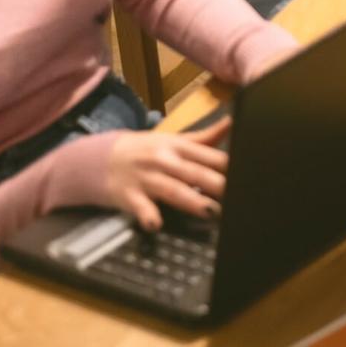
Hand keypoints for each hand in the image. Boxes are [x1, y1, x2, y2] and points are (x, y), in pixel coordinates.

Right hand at [101, 122, 230, 230]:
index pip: (208, 155)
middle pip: (194, 172)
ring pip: (172, 190)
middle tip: (237, 196)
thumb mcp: (173, 140)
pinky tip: (156, 224)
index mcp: (177, 146)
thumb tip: (233, 122)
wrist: (98, 157)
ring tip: (211, 211)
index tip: (248, 175)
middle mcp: (163, 160)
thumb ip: (204, 137)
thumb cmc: (144, 150)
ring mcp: (145, 178)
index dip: (228, 166)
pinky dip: (148, 215)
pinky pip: (139, 207)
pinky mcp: (128, 196)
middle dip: (216, 184)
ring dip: (192, 201)